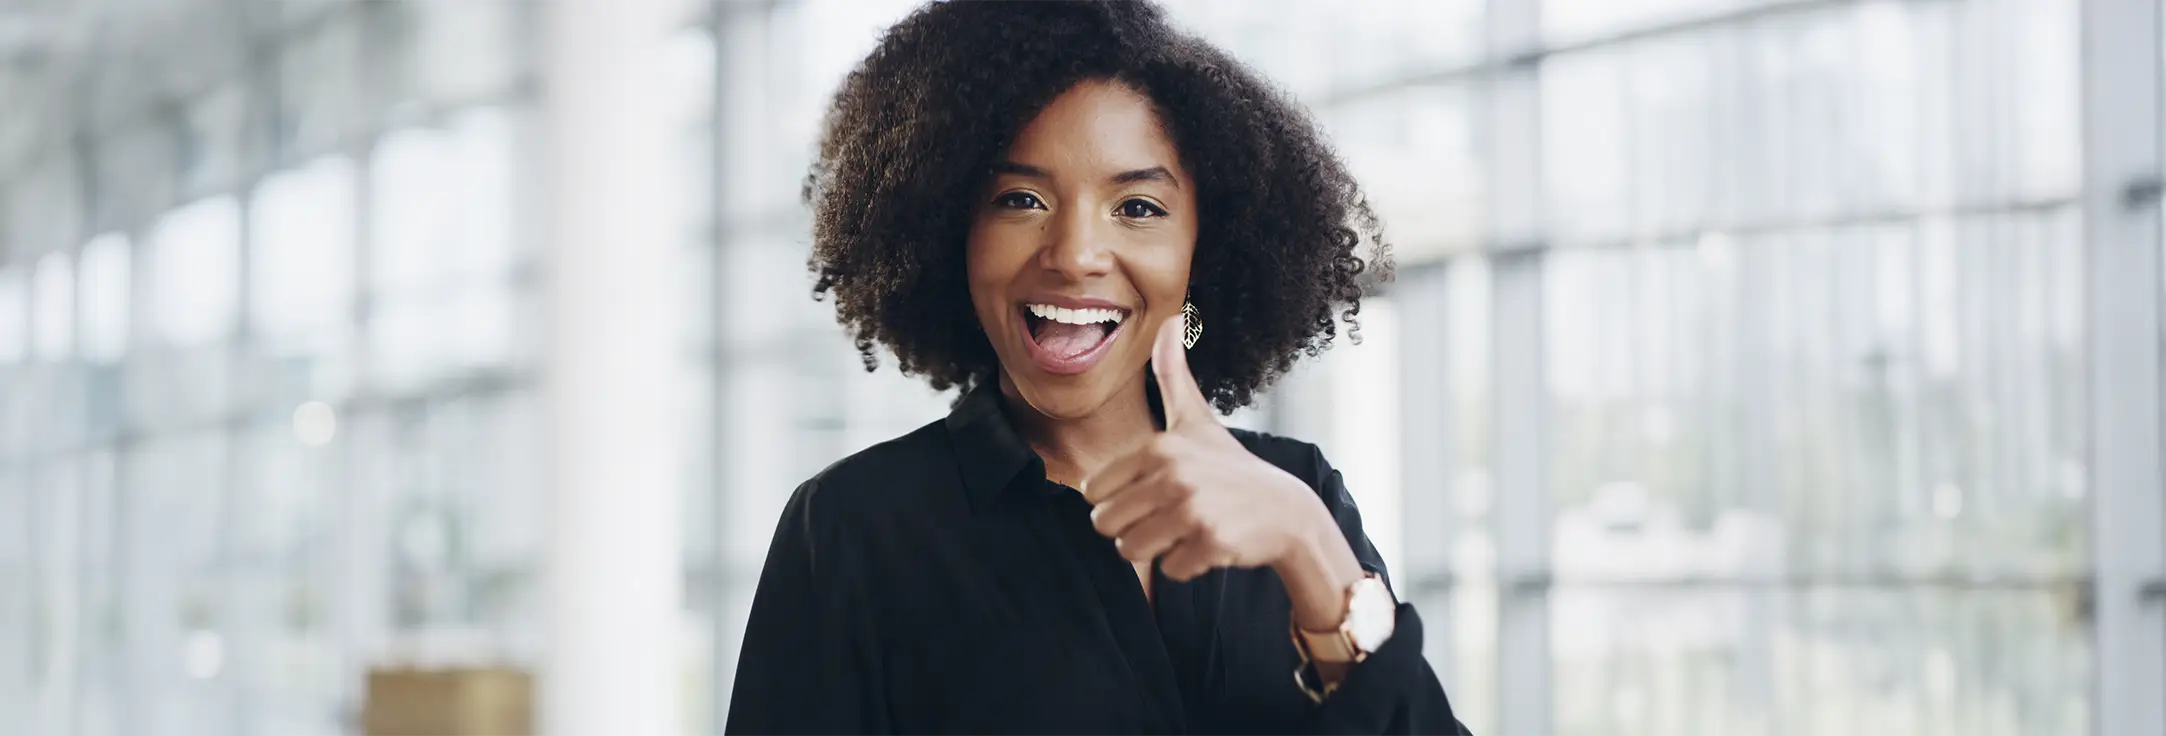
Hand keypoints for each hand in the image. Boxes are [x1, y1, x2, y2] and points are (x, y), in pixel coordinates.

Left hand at [1081, 312, 1347, 583]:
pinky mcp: (1211, 543)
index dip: (1119, 499)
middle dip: (1133, 528)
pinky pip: (1167, 570)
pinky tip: (1210, 544)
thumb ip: (1172, 376)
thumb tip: (1168, 320)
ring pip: (1129, 551)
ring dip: (1156, 549)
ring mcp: (1193, 510)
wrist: (1287, 512)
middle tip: (1169, 517)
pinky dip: (1186, 565)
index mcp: (1159, 447)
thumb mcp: (1198, 420)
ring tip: (1187, 530)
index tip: (1153, 493)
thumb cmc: (1231, 467)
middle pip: (1105, 524)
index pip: (1093, 492)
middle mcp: (1173, 475)